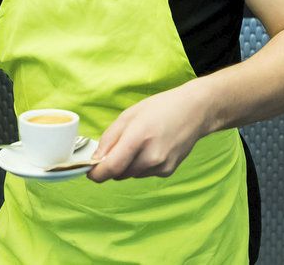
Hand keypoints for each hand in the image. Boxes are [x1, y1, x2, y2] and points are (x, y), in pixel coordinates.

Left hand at [87, 82, 208, 182]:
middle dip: (112, 165)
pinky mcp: (168, 171)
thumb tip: (96, 160)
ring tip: (140, 143)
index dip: (96, 174)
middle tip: (118, 146)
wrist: (194, 111)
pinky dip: (141, 165)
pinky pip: (144, 173)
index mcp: (138, 137)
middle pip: (119, 173)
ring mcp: (161, 166)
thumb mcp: (128, 116)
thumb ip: (109, 139)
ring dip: (127, 164)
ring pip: (131, 174)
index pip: (111, 167)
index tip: (89, 172)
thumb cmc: (160, 108)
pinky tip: (152, 148)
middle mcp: (151, 156)